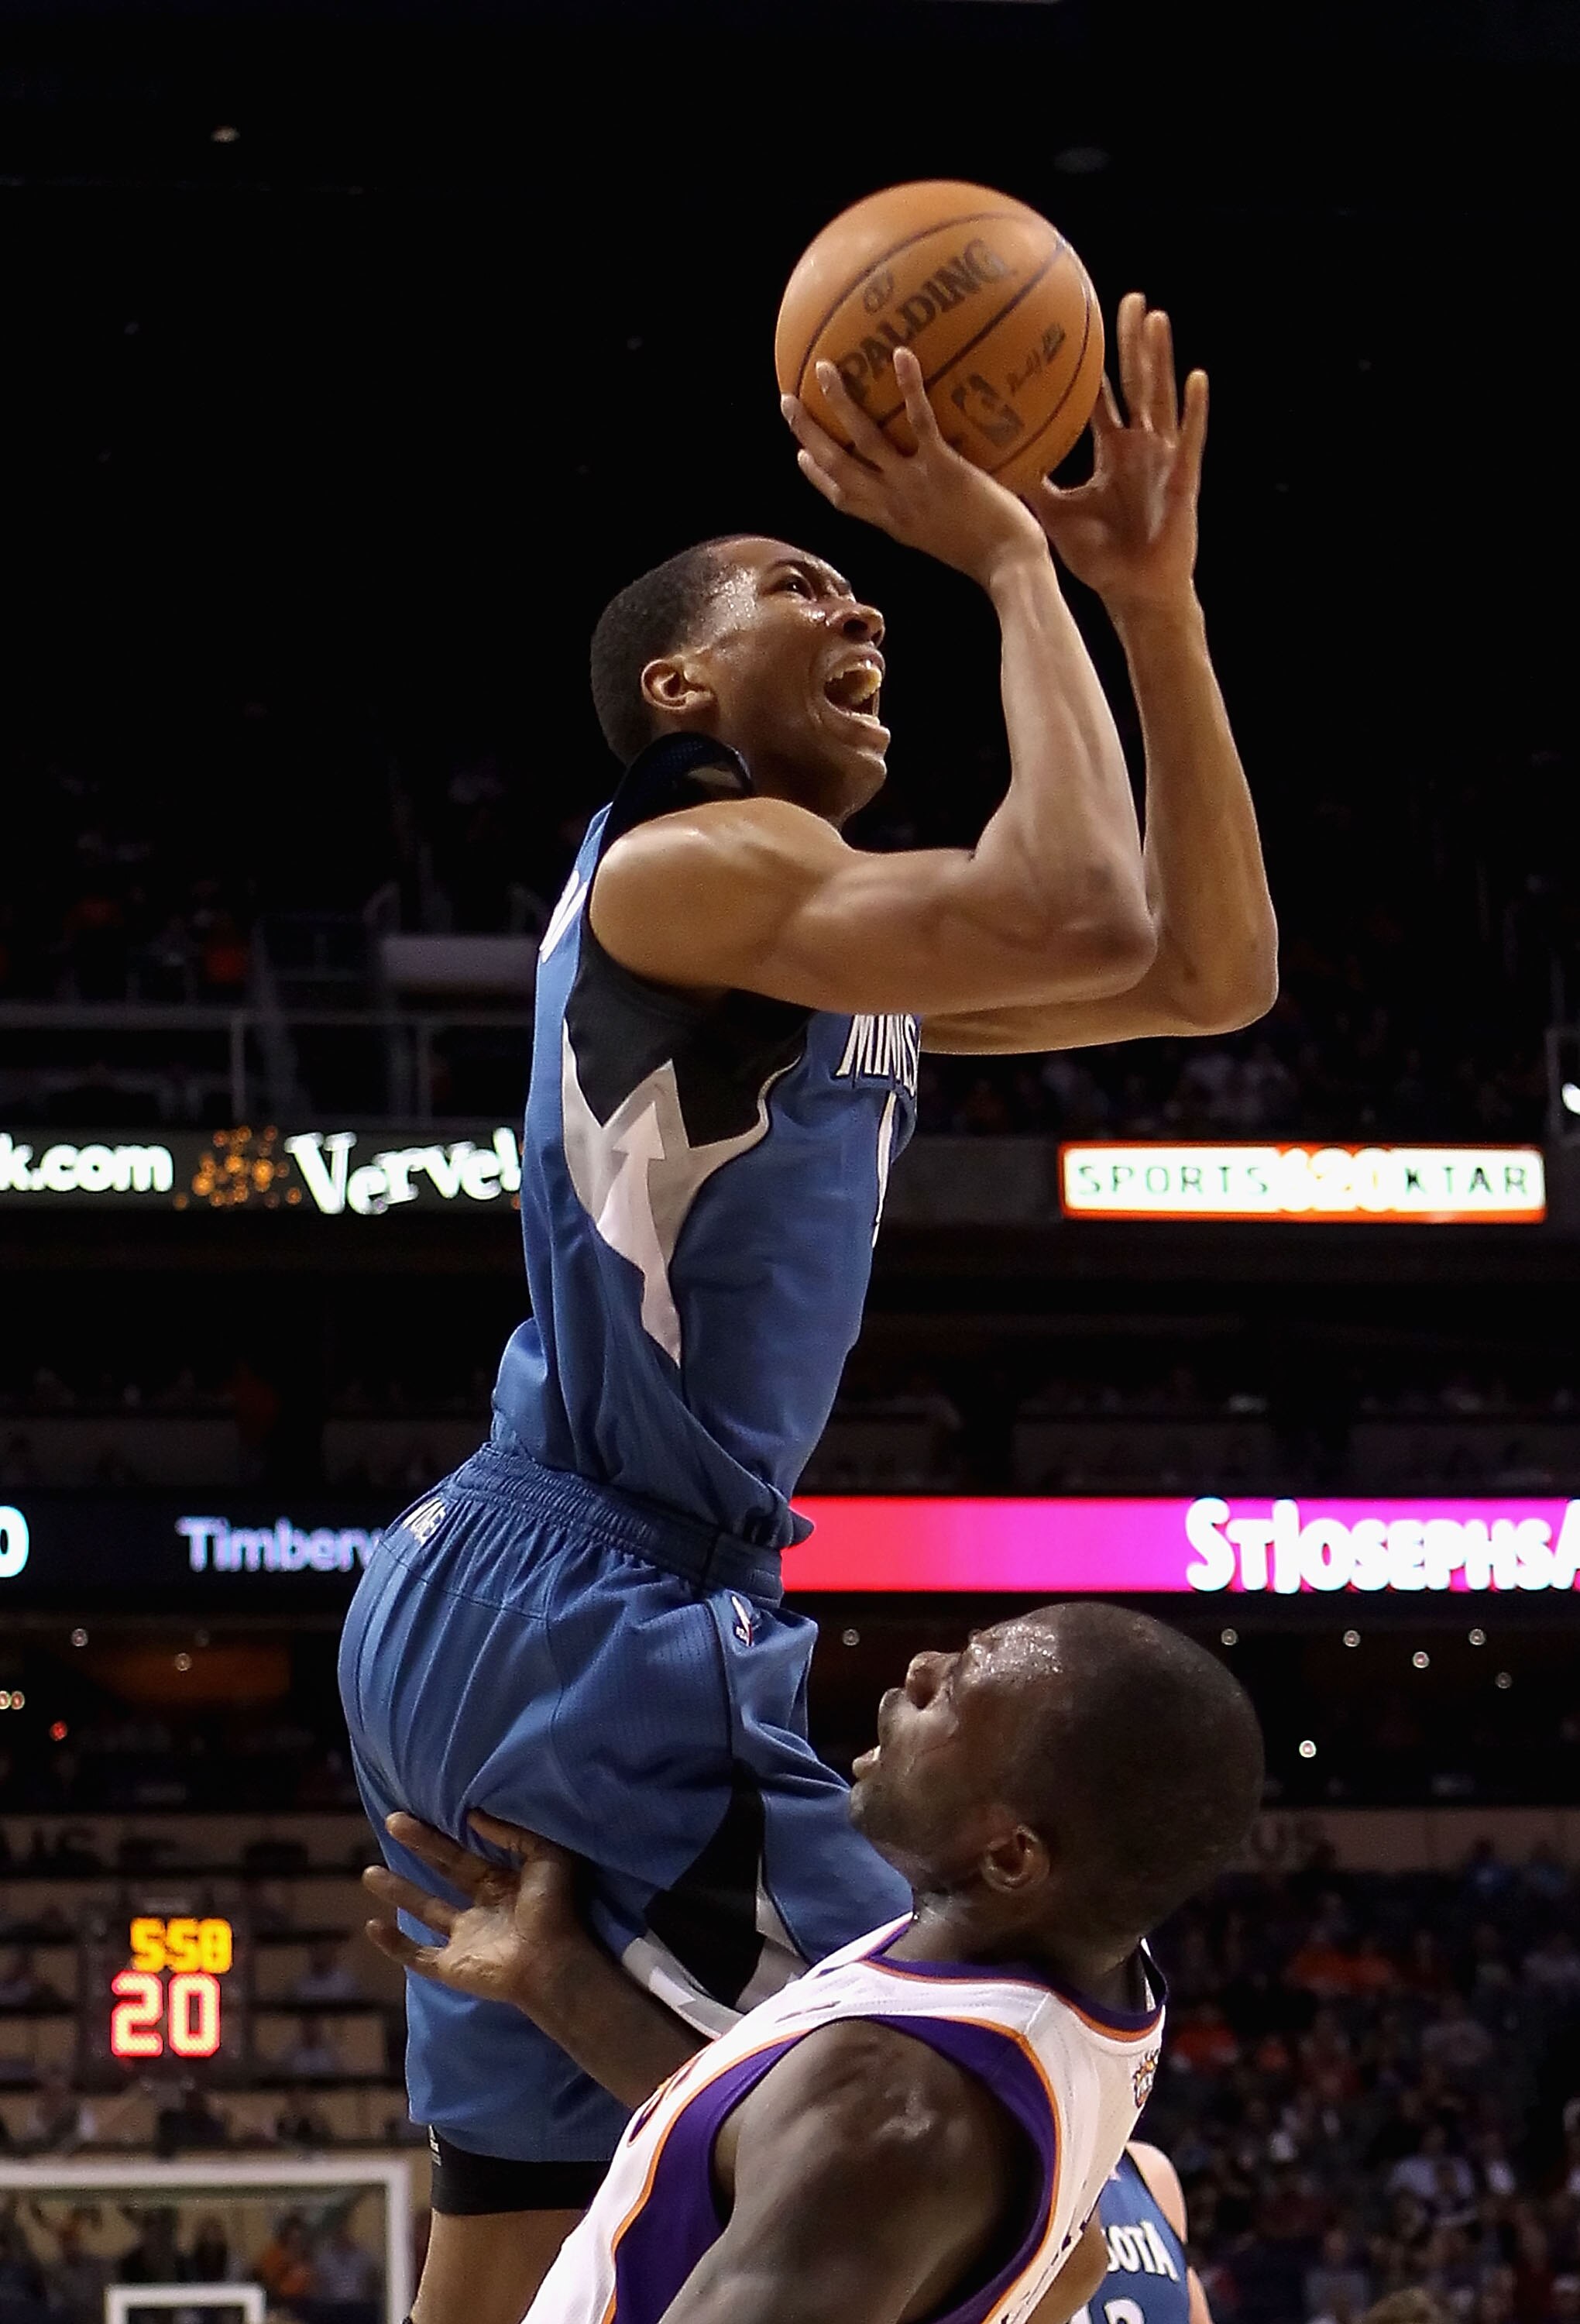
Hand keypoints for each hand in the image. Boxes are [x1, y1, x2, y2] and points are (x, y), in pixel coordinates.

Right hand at [362, 1810, 582, 2014]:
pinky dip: (394, 1944)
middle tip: (391, 1821)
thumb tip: (475, 1816)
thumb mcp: (545, 1855)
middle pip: (442, 1872)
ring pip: (423, 1910)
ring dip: (397, 1891)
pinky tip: (372, 1926)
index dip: (443, 1834)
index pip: (466, 1853)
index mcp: (503, 1883)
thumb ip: (512, 1833)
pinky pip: (417, 1956)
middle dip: (418, 1847)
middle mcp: (481, 1908)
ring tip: (368, 1873)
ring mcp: (465, 1939)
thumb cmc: (554, 1908)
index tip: (420, 1812)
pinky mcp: (452, 1966)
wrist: (553, 1962)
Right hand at [782, 347, 1047, 591]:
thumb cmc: (990, 554)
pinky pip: (919, 421)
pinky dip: (908, 387)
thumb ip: (932, 517)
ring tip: (824, 368)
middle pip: (836, 464)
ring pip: (863, 438)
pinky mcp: (941, 468)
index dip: (817, 476)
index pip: (842, 498)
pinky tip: (900, 355)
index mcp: (891, 522)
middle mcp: (892, 503)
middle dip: (807, 432)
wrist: (1008, 564)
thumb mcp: (946, 541)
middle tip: (788, 401)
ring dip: (839, 402)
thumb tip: (941, 495)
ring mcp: (913, 485)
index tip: (800, 454)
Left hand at [1025, 294, 1206, 614]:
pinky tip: (1197, 379)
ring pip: (1161, 398)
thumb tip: (987, 461)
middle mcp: (1140, 446)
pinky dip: (1194, 409)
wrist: (1135, 592)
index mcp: (1113, 450)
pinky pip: (1189, 438)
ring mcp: (1163, 458)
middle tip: (1126, 298)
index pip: (1102, 396)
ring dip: (1160, 358)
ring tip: (1156, 318)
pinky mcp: (1182, 477)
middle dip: (1132, 342)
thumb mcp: (1055, 513)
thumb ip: (1030, 483)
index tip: (1083, 324)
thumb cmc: (1100, 558)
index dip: (1095, 362)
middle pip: (1135, 382)